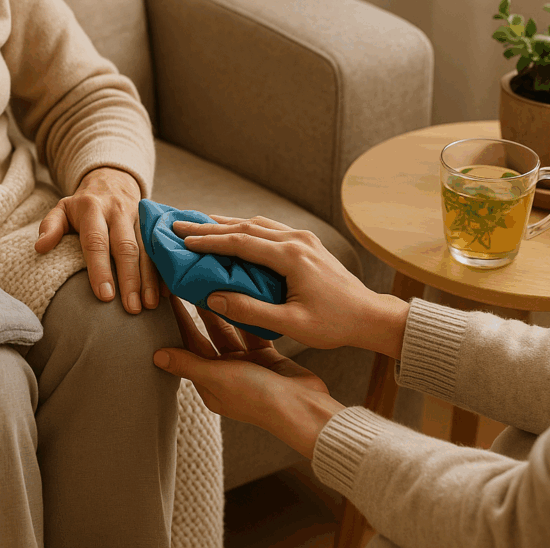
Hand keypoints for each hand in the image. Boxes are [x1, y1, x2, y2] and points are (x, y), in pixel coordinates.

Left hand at [34, 166, 159, 313]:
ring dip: (150, 279)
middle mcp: (118, 211)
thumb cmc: (83, 205)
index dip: (100, 269)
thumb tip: (40, 247)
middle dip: (130, 279)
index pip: (96, 241)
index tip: (104, 296)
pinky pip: (161, 248)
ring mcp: (139, 217)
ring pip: (147, 249)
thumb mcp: (62, 208)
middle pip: (126, 247)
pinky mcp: (154, 223)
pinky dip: (164, 271)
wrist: (113, 180)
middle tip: (132, 308)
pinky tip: (167, 293)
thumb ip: (50, 226)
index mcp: (93, 208)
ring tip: (150, 305)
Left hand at [153, 295, 343, 456]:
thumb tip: (155, 356)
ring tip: (217, 281)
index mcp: (209, 383)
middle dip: (201, 309)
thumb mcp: (219, 378)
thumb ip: (188, 364)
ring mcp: (248, 364)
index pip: (189, 345)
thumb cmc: (258, 398)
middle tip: (194, 280)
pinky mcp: (267, 357)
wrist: (304, 408)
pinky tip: (245, 293)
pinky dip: (249, 315)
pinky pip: (254, 330)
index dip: (180, 320)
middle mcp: (226, 373)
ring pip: (232, 329)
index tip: (172, 294)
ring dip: (225, 308)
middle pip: (209, 335)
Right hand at [172, 215, 410, 358]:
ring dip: (227, 224)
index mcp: (291, 257)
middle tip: (179, 225)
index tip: (182, 240)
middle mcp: (297, 240)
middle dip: (210, 226)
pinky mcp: (307, 244)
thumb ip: (251, 311)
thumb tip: (213, 298)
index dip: (209, 241)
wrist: (370, 316)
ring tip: (199, 225)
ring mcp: (303, 239)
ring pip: (257, 224)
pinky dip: (246, 229)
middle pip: (245, 226)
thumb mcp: (291, 325)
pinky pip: (270, 229)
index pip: (241, 242)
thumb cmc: (333, 325)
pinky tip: (233, 233)